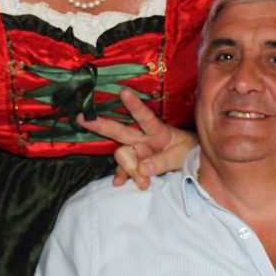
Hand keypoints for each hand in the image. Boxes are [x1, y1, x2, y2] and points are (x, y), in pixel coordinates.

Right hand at [76, 88, 194, 188]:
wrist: (193, 162)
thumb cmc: (188, 151)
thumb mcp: (181, 155)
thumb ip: (162, 162)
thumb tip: (143, 169)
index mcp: (156, 130)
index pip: (144, 116)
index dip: (134, 104)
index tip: (124, 91)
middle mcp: (143, 137)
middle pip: (119, 130)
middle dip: (101, 124)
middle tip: (82, 117)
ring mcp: (137, 150)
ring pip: (122, 155)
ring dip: (129, 169)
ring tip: (143, 184)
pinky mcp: (136, 163)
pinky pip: (123, 169)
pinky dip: (121, 175)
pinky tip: (119, 183)